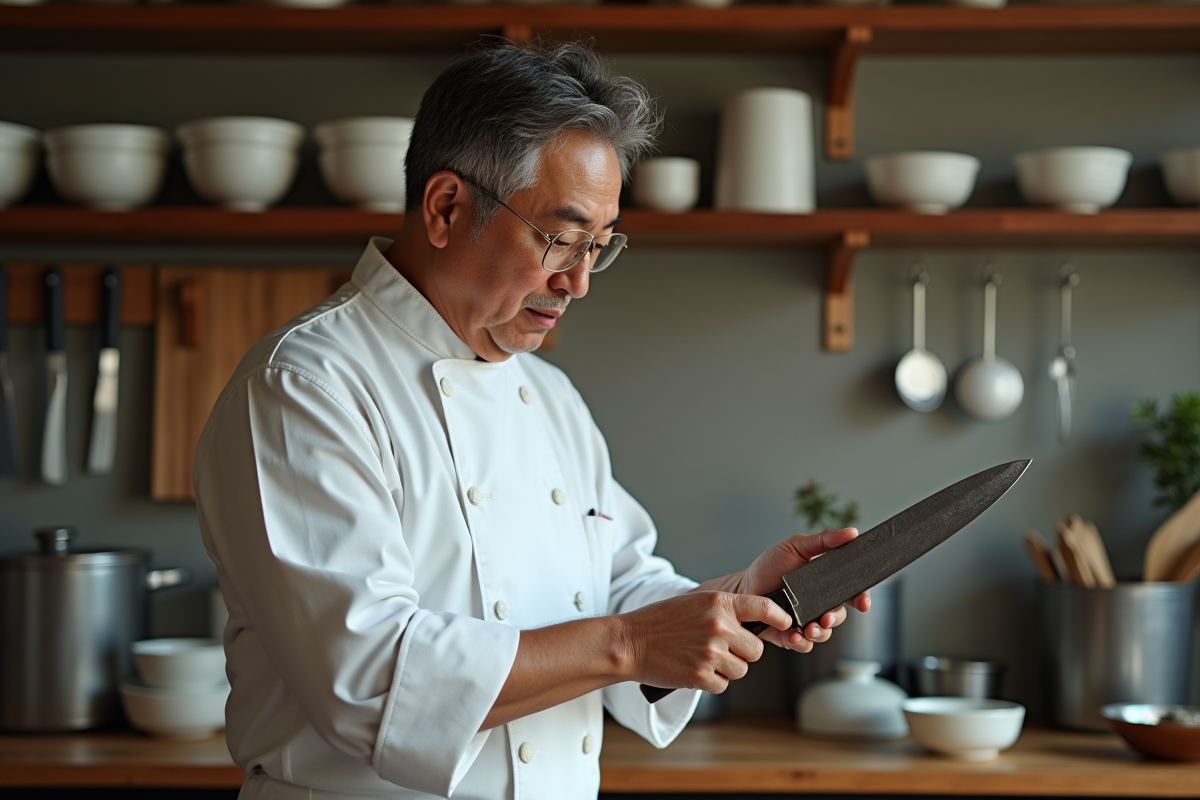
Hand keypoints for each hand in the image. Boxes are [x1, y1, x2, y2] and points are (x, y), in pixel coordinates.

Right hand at [618, 591, 792, 693]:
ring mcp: (711, 652)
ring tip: (702, 658)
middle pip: (756, 649)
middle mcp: (719, 626)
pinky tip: (694, 669)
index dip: (781, 617)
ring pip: (742, 669)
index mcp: (719, 603)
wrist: (629, 642)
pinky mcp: (702, 676)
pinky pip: (723, 685)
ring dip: (727, 669)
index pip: (764, 607)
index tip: (788, 623)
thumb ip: (725, 610)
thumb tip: (753, 622)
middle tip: (721, 649)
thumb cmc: (660, 621)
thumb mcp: (695, 603)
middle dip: (743, 653)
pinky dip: (712, 682)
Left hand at [731, 529, 871, 652]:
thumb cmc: (769, 567)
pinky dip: (801, 641)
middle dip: (836, 618)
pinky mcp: (791, 636)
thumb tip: (852, 532)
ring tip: (808, 628)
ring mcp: (805, 622)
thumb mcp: (796, 547)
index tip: (863, 603)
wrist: (743, 588)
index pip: (851, 593)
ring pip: (824, 633)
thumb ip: (824, 540)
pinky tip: (793, 634)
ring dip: (819, 632)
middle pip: (839, 616)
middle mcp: (818, 605)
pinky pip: (804, 645)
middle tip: (825, 617)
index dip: (861, 598)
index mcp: (824, 585)